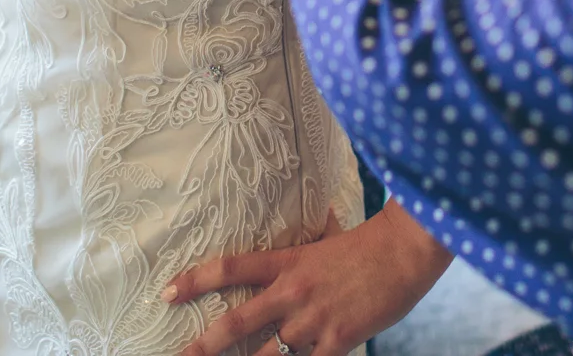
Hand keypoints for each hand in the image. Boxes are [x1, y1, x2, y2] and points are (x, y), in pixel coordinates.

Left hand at [167, 200, 451, 355]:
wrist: (405, 250)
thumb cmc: (369, 244)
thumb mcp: (327, 240)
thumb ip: (307, 247)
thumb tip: (304, 229)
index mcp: (287, 263)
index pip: (230, 268)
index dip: (194, 280)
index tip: (167, 291)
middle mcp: (292, 293)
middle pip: (235, 323)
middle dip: (203, 345)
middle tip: (179, 355)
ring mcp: (312, 321)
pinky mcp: (336, 341)